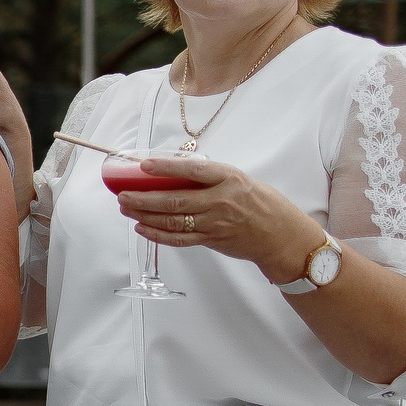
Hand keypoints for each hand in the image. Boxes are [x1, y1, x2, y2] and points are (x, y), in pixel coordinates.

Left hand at [111, 154, 324, 278]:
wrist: (283, 237)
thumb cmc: (263, 205)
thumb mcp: (241, 181)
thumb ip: (212, 178)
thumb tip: (176, 172)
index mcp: (230, 179)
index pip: (193, 170)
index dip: (167, 167)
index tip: (144, 165)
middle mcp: (221, 201)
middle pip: (175, 200)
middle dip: (144, 197)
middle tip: (123, 194)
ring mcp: (215, 224)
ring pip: (172, 220)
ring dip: (145, 215)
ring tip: (126, 208)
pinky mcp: (211, 240)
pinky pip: (179, 239)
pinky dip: (157, 234)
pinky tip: (142, 228)